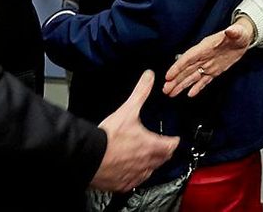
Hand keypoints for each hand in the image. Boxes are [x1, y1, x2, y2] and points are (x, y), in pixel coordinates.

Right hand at [91, 70, 178, 191]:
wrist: (88, 157)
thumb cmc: (108, 137)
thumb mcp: (128, 110)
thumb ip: (141, 92)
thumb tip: (149, 77)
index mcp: (152, 146)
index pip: (172, 145)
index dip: (174, 141)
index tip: (174, 139)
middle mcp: (147, 163)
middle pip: (163, 159)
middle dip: (164, 152)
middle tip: (163, 147)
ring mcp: (135, 175)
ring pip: (150, 172)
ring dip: (151, 164)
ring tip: (147, 157)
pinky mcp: (122, 184)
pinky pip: (134, 182)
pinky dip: (135, 175)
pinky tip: (130, 170)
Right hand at [162, 17, 254, 97]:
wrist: (243, 39)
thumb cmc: (239, 34)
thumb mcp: (238, 32)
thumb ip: (233, 32)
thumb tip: (231, 30)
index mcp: (205, 47)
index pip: (188, 58)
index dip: (177, 67)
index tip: (168, 76)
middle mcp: (203, 57)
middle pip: (186, 69)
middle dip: (175, 79)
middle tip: (165, 89)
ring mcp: (208, 64)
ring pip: (192, 76)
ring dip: (181, 85)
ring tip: (171, 93)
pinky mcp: (214, 70)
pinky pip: (204, 80)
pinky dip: (197, 87)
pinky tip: (189, 94)